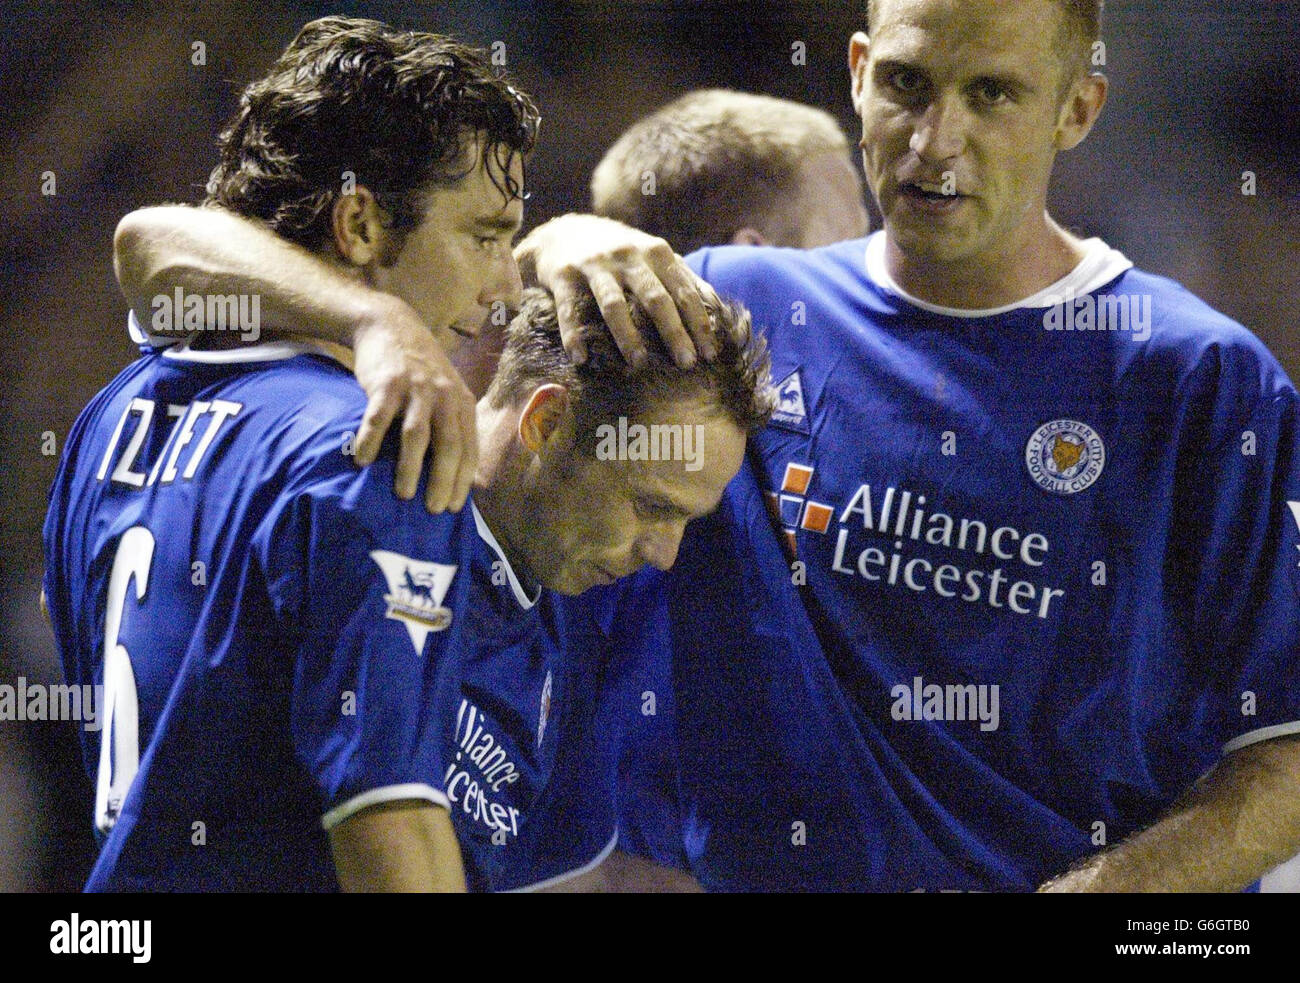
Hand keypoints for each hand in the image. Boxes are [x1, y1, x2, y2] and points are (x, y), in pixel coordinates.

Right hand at [350, 298, 476, 513]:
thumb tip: (458, 474)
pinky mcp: (387, 382)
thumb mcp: (446, 393)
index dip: (463, 480)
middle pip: (448, 445)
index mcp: (461, 403)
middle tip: (433, 509)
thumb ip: (452, 425)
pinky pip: (379, 418)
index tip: (455, 508)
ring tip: (404, 494)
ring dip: (411, 468)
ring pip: (417, 435)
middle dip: (443, 481)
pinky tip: (363, 461)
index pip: (468, 448)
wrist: (390, 325)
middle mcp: (443, 396)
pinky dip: (371, 441)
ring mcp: (416, 388)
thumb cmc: (419, 371)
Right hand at [515, 213, 718, 367]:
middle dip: (673, 332)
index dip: (698, 323)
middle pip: (655, 298)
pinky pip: (569, 309)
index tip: (709, 354)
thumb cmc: (621, 253)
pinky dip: (574, 334)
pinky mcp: (564, 275)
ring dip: (628, 336)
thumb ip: (684, 278)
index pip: (683, 291)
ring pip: (615, 304)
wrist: (566, 232)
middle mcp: (628, 256)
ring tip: (639, 364)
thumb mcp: (654, 257)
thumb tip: (717, 307)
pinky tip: (580, 358)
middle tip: (686, 364)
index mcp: (656, 253)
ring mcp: (595, 265)